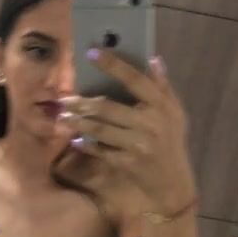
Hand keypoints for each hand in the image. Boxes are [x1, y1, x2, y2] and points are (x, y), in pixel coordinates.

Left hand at [56, 50, 196, 222]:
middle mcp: (150, 124)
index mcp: (161, 106)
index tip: (91, 53)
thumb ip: (162, 87)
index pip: (135, 80)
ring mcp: (138, 145)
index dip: (112, 65)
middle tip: (64, 99)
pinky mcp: (127, 163)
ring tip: (62, 117)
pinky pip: (101, 150)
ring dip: (78, 123)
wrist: (172, 183)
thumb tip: (153, 58)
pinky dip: (86, 145)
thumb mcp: (174, 114)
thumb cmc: (171, 143)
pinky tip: (75, 140)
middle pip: (108, 108)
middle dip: (82, 103)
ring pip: (100, 129)